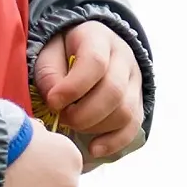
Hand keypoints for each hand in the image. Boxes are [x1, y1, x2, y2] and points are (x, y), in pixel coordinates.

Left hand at [34, 20, 143, 162]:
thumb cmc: (62, 52)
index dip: (74, 87)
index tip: (53, 102)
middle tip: (62, 118)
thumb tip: (56, 101)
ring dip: (95, 127)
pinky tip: (94, 149)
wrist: (87, 48)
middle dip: (84, 113)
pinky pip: (132, 127)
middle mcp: (124, 58)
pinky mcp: (137, 103)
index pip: (95, 63)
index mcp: (98, 38)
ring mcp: (135, 82)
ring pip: (125, 112)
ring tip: (72, 125)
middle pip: (113, 92)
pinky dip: (114, 142)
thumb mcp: (49, 52)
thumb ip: (49, 73)